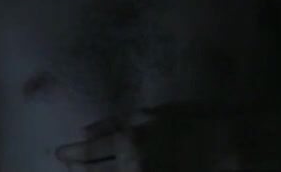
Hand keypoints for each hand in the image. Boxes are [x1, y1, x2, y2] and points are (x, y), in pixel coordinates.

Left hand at [54, 105, 234, 171]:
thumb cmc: (186, 126)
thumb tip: (84, 131)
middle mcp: (131, 165)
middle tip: (68, 166)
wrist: (221, 149)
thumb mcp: (151, 115)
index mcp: (129, 141)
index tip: (59, 154)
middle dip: (76, 170)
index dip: (70, 154)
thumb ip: (115, 123)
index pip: (89, 151)